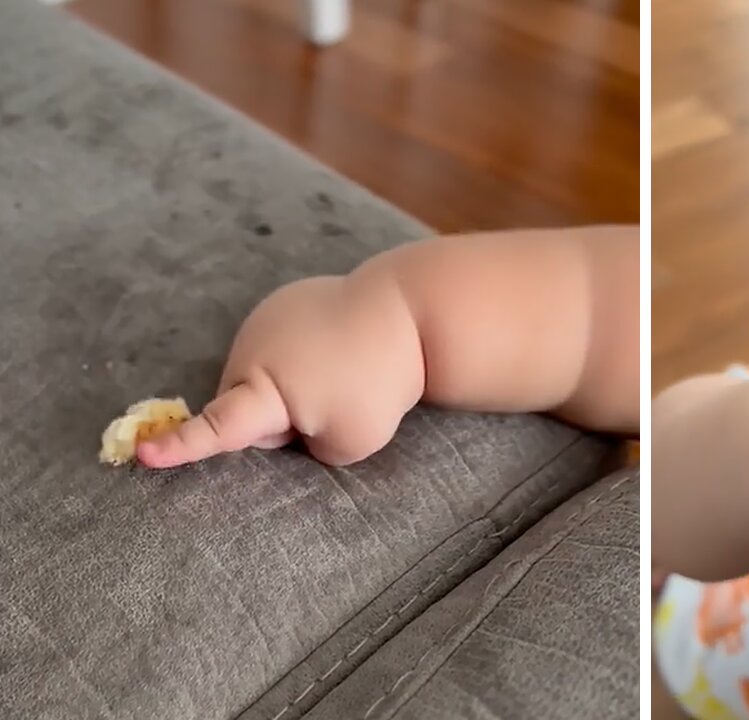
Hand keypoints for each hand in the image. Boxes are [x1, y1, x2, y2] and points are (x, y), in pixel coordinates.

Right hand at [137, 274, 424, 467]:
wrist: (410, 311)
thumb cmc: (380, 382)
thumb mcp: (350, 441)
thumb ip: (306, 443)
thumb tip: (288, 419)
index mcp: (266, 389)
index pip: (220, 427)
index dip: (181, 446)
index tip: (142, 453)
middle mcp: (253, 349)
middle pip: (247, 406)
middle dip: (279, 420)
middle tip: (332, 410)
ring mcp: (265, 317)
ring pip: (263, 377)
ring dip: (291, 387)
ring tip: (342, 373)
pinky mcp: (284, 300)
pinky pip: (280, 348)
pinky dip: (302, 357)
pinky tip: (339, 347)